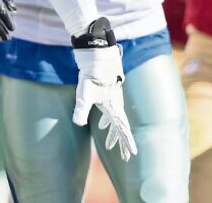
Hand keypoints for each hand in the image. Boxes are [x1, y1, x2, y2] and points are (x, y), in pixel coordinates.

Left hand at [71, 18, 136, 161]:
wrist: (98, 55)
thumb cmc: (92, 74)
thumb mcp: (85, 92)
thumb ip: (81, 109)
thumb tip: (78, 123)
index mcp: (113, 107)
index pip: (123, 129)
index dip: (127, 142)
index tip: (132, 154)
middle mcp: (116, 105)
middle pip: (121, 128)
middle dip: (121, 143)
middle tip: (126, 157)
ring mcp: (113, 99)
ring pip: (115, 121)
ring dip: (113, 134)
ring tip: (109, 146)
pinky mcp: (108, 94)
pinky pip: (110, 113)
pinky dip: (107, 122)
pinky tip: (100, 125)